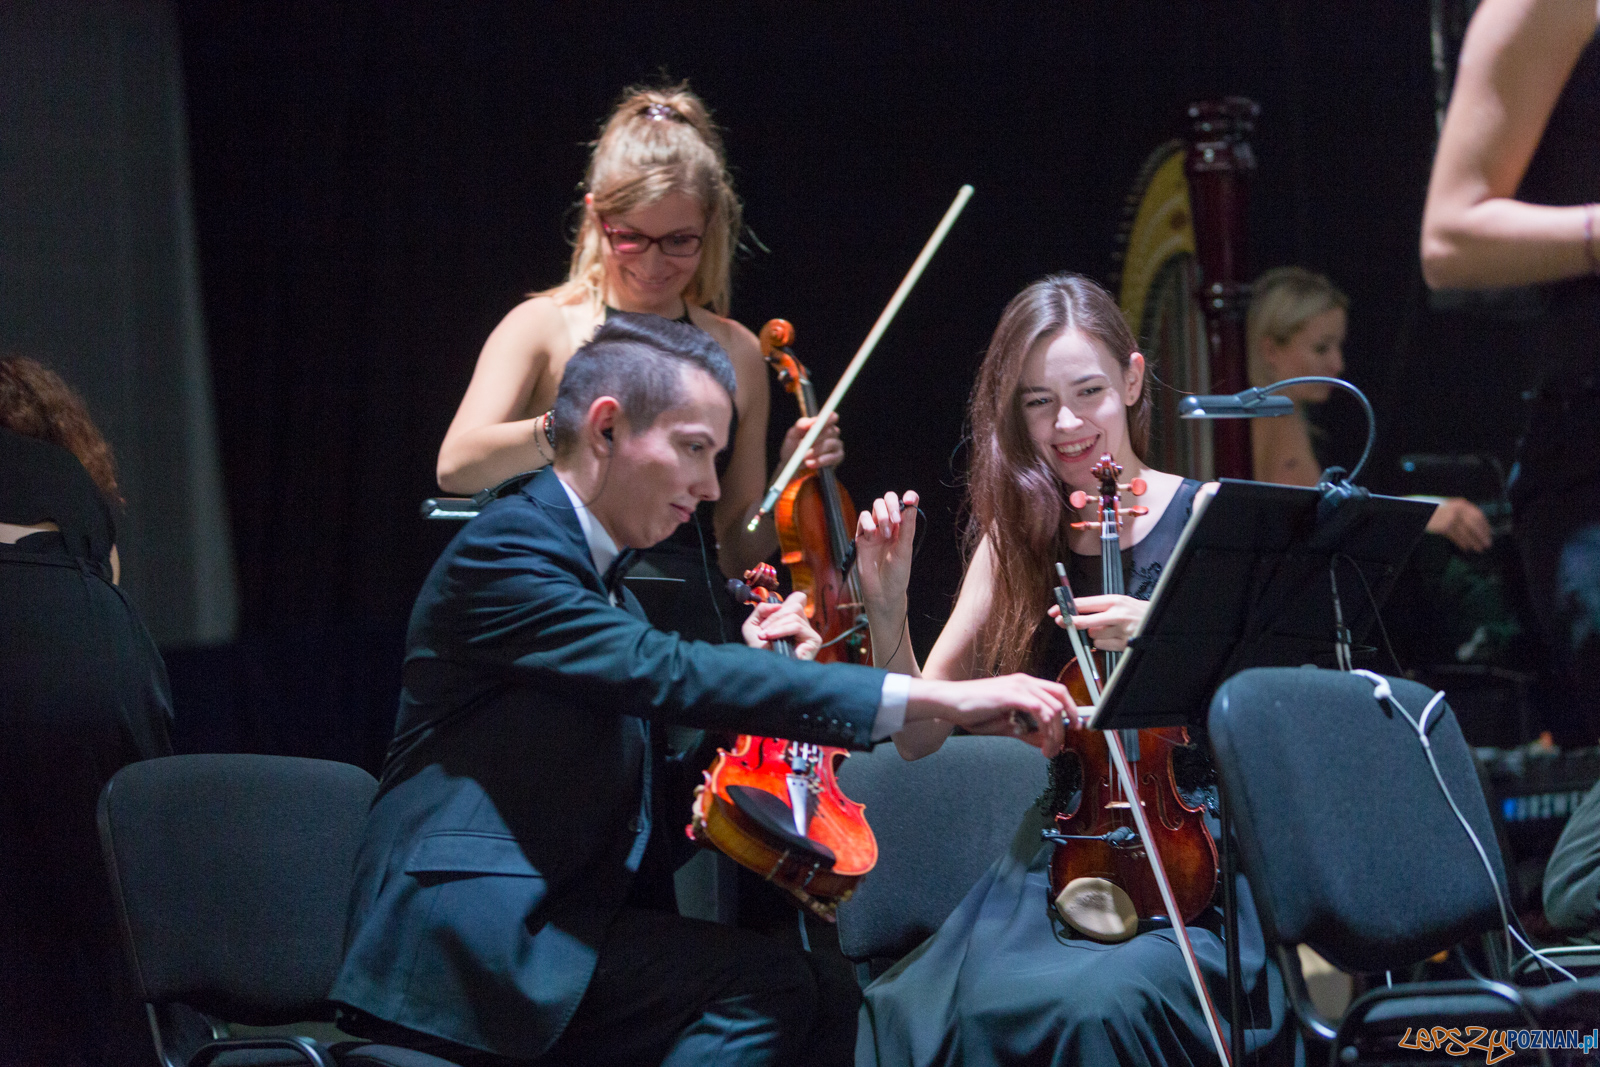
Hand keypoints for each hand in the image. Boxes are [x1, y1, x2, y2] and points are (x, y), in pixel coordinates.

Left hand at [741, 591, 822, 659]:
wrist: (763, 669)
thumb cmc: (759, 651)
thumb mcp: (752, 625)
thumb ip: (761, 609)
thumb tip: (778, 605)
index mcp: (791, 620)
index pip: (799, 599)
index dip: (787, 601)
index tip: (773, 614)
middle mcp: (803, 625)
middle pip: (794, 605)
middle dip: (774, 617)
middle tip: (762, 630)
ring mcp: (809, 633)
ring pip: (794, 616)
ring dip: (775, 625)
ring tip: (765, 636)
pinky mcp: (814, 640)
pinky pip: (797, 626)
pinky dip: (782, 630)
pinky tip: (771, 638)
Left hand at [778, 413, 843, 469]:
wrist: (794, 464)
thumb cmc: (795, 445)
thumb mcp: (793, 434)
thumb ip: (802, 425)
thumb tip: (812, 421)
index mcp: (823, 423)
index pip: (830, 417)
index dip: (827, 419)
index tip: (818, 424)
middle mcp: (833, 432)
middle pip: (829, 431)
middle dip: (815, 438)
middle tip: (802, 445)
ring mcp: (837, 444)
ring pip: (830, 444)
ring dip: (815, 451)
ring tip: (803, 457)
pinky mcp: (838, 457)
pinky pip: (832, 458)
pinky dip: (820, 461)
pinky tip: (810, 463)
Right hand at [854, 490, 917, 614]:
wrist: (882, 592)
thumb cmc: (898, 573)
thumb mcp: (905, 549)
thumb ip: (907, 526)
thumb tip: (911, 504)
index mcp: (903, 528)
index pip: (905, 504)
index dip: (908, 497)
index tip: (910, 499)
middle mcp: (889, 526)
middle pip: (888, 500)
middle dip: (892, 505)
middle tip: (896, 521)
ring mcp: (875, 531)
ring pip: (875, 507)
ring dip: (881, 515)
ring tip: (885, 534)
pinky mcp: (862, 537)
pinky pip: (862, 519)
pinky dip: (867, 523)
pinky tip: (873, 535)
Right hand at [906, 674, 1071, 756]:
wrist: (950, 703)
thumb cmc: (972, 712)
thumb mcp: (1004, 725)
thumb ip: (1025, 731)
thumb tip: (1044, 741)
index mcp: (1024, 684)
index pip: (1057, 691)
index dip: (1071, 708)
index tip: (1074, 726)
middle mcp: (1024, 681)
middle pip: (1061, 696)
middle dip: (1070, 719)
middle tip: (1067, 741)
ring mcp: (1019, 686)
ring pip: (1053, 708)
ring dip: (1055, 733)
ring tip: (1049, 750)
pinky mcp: (1012, 695)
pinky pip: (1040, 711)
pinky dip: (1046, 729)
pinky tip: (1041, 743)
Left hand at [1048, 593, 1147, 652]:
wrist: (1160, 620)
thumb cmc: (1137, 612)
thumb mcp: (1120, 603)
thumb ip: (1099, 607)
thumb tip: (1074, 612)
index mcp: (1115, 600)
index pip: (1084, 603)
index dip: (1066, 607)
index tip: (1054, 611)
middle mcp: (1118, 614)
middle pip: (1085, 621)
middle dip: (1072, 623)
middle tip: (1062, 622)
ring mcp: (1121, 630)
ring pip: (1093, 635)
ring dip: (1094, 634)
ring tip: (1108, 629)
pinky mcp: (1124, 644)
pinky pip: (1102, 646)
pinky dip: (1103, 644)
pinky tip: (1113, 638)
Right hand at [1425, 497, 1492, 553]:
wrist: (1418, 510)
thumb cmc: (1435, 510)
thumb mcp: (1451, 508)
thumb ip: (1462, 513)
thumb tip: (1477, 526)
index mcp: (1461, 504)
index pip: (1478, 515)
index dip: (1485, 526)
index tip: (1489, 534)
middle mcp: (1458, 510)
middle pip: (1474, 525)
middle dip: (1482, 536)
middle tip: (1487, 544)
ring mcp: (1451, 518)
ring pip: (1466, 532)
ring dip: (1473, 542)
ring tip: (1478, 548)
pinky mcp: (1444, 526)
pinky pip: (1456, 537)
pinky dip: (1462, 543)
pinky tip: (1465, 548)